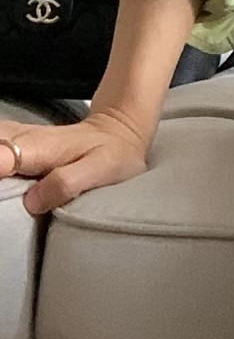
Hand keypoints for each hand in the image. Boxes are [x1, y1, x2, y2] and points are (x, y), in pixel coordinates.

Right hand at [0, 108, 152, 216]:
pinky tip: (1, 180)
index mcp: (34, 148)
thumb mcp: (101, 170)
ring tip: (1, 197)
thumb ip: (67, 183)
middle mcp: (16, 139)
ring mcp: (10, 138)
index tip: (1, 197)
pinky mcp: (8, 143)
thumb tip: (31, 202)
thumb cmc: (112, 154)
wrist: (117, 132)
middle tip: (1, 206)